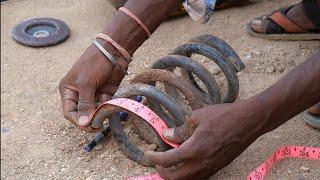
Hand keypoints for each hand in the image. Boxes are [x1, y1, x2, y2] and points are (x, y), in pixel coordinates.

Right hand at [59, 41, 127, 131]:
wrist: (113, 52)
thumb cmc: (94, 64)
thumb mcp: (86, 83)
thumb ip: (84, 104)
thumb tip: (84, 124)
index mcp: (68, 91)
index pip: (69, 112)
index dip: (78, 121)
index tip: (88, 126)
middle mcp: (79, 94)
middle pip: (82, 115)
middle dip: (89, 120)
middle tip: (98, 125)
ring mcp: (93, 95)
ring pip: (94, 112)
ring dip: (99, 115)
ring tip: (105, 113)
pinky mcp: (105, 94)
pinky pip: (104, 107)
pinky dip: (107, 108)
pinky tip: (109, 103)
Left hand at [146, 101, 261, 178]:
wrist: (249, 121)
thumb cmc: (224, 116)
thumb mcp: (197, 118)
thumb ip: (180, 130)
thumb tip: (167, 135)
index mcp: (194, 150)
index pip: (167, 160)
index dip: (154, 159)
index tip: (148, 154)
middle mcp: (201, 164)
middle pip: (175, 178)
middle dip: (162, 172)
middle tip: (156, 163)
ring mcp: (211, 168)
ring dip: (175, 175)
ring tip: (169, 164)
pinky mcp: (218, 167)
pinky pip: (198, 176)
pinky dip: (187, 173)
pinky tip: (185, 163)